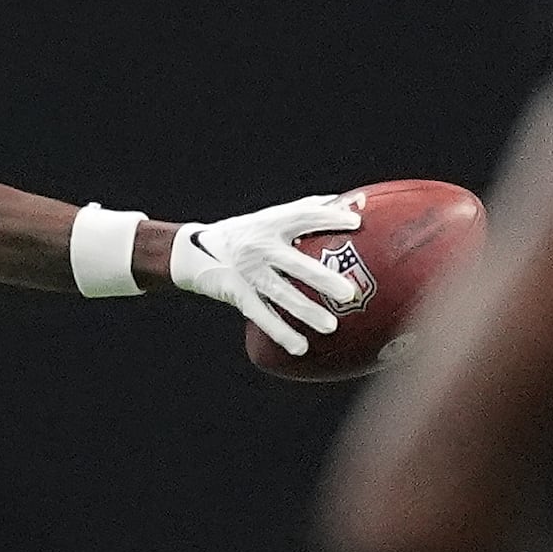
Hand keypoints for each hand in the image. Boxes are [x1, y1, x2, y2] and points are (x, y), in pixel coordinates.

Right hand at [164, 192, 365, 354]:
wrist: (195, 251)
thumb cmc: (249, 233)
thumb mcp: (272, 218)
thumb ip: (310, 210)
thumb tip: (357, 204)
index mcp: (271, 223)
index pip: (302, 216)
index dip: (328, 218)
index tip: (355, 223)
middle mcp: (260, 247)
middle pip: (294, 263)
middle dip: (321, 278)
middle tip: (348, 293)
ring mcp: (248, 272)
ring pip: (279, 294)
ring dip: (305, 311)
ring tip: (330, 326)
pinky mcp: (238, 293)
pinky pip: (261, 315)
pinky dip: (280, 332)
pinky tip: (300, 347)